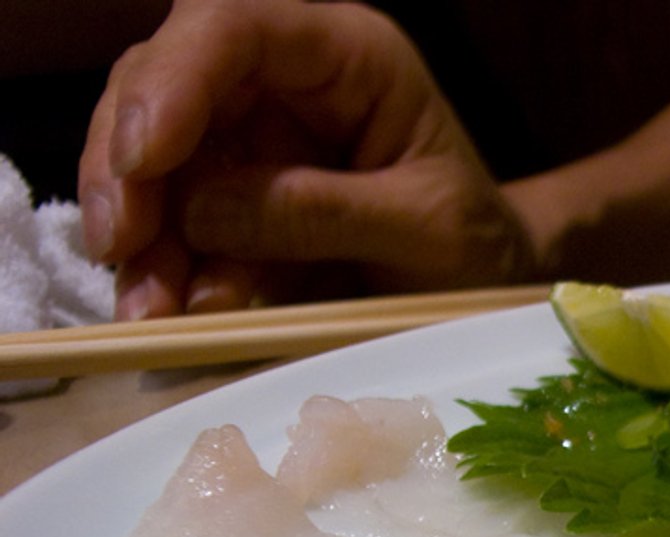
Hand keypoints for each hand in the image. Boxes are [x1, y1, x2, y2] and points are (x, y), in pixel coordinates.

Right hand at [79, 0, 535, 317]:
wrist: (489, 285)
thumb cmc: (479, 244)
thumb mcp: (427, 232)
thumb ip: (325, 214)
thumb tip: (206, 211)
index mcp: (346, 55)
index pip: (234, 29)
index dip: (173, 83)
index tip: (141, 159)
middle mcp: (283, 78)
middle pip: (163, 84)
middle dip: (127, 167)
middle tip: (119, 246)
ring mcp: (249, 132)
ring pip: (149, 155)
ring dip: (137, 233)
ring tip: (148, 308)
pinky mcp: (232, 192)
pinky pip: (171, 217)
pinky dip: (159, 265)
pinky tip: (166, 313)